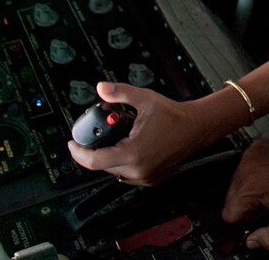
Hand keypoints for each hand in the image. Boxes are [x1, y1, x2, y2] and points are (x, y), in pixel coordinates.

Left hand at [67, 82, 213, 185]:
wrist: (196, 127)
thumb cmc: (174, 115)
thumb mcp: (144, 99)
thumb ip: (120, 93)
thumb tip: (102, 88)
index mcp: (133, 153)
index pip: (94, 161)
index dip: (78, 153)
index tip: (72, 144)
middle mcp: (138, 170)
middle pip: (103, 166)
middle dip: (97, 150)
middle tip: (101, 134)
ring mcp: (146, 177)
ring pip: (115, 172)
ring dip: (111, 158)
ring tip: (118, 140)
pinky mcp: (152, 180)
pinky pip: (128, 175)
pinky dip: (124, 163)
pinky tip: (129, 149)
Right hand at [221, 139, 268, 251]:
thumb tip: (253, 242)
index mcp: (250, 185)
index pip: (230, 215)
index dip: (248, 221)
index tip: (263, 217)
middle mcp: (245, 166)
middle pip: (232, 199)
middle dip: (249, 205)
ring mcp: (250, 153)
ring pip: (237, 183)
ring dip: (251, 190)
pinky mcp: (257, 146)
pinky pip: (246, 167)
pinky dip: (256, 174)